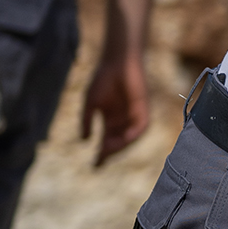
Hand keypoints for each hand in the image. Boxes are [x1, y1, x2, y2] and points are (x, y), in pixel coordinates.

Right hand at [79, 43, 150, 162]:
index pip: (107, 141)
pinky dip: (133, 134)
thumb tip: (84, 141)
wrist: (117, 62)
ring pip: (130, 137)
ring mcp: (134, 115)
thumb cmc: (103, 79)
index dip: (102, 154)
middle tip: (101, 158)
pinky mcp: (143, 108)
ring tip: (109, 150)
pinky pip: (141, 126)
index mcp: (111, 120)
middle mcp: (124, 120)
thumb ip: (88, 121)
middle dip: (110, 152)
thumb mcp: (91, 103)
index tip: (95, 166)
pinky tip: (125, 139)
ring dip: (121, 145)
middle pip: (119, 142)